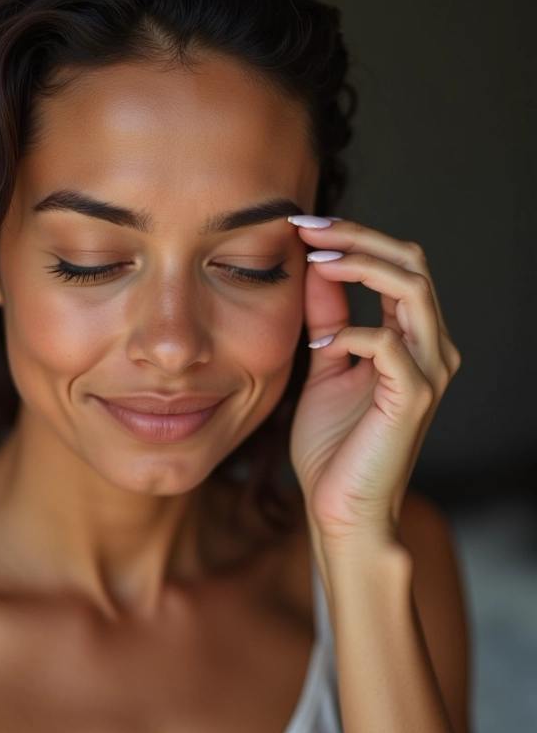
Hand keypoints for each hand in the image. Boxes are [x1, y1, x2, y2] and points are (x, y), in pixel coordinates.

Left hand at [287, 216, 461, 551]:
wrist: (338, 507)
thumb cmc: (332, 443)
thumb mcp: (324, 365)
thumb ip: (326, 318)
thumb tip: (315, 267)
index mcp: (409, 338)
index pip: (395, 265)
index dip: (353, 238)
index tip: (302, 225)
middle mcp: (429, 348)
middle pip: (410, 264)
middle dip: (358, 237)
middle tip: (307, 227)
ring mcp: (427, 373)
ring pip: (411, 290)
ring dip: (360, 265)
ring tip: (314, 261)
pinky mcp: (414, 399)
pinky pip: (388, 344)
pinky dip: (351, 333)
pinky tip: (321, 347)